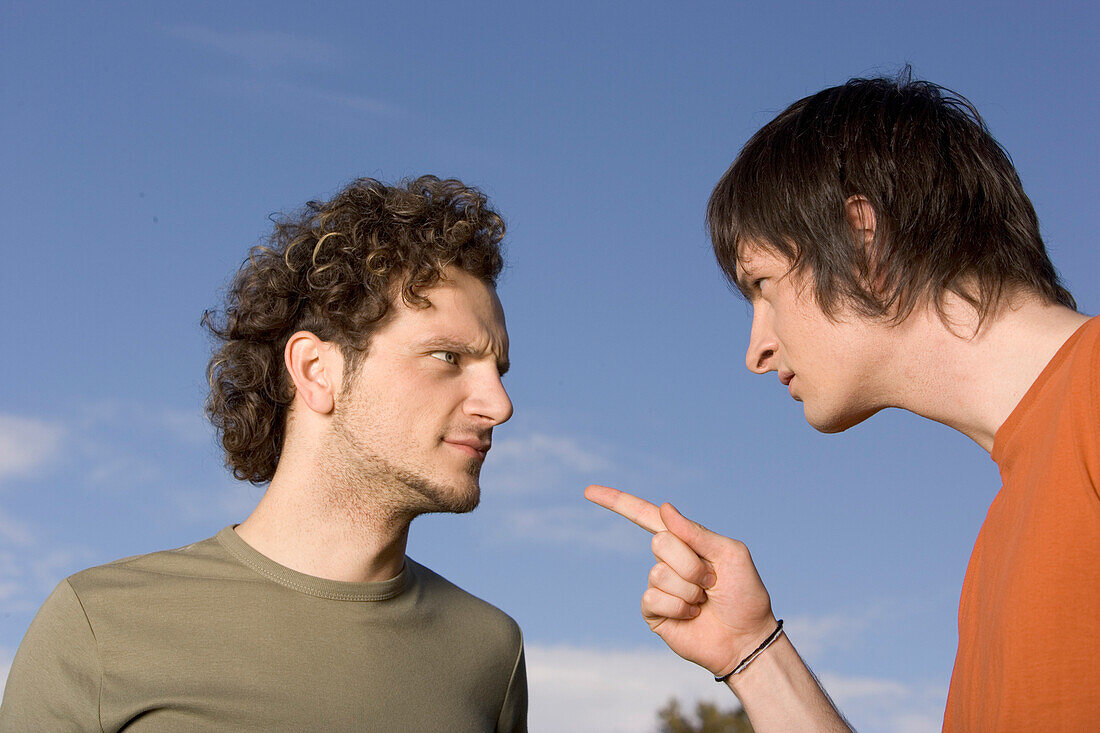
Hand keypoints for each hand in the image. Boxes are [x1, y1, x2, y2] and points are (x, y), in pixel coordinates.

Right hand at [585, 484, 776, 676]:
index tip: (588, 491)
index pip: (645, 516)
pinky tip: (692, 615)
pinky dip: (679, 607)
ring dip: (689, 589)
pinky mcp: (653, 612)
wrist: (746, 639)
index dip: (617, 502)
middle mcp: (667, 560)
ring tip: (704, 601)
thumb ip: (697, 532)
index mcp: (684, 540)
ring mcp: (658, 586)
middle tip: (711, 581)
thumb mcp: (731, 554)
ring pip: (659, 573)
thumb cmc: (745, 594)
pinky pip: (653, 598)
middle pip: (660, 543)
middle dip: (692, 563)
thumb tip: (664, 508)